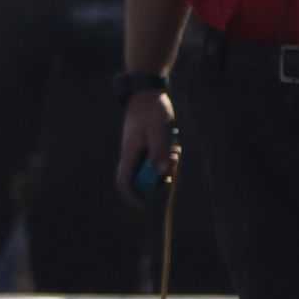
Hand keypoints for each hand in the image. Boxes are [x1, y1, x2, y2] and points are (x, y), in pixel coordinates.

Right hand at [115, 89, 172, 207]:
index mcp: (129, 154)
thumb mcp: (159, 131)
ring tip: (175, 152)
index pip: (124, 183)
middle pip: (140, 179)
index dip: (132, 197)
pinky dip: (165, 156)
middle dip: (156, 181)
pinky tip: (174, 145)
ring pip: (149, 168)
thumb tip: (164, 174)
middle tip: (171, 172)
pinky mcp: (145, 143)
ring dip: (163, 167)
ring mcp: (137, 148)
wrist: (147, 91)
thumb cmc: (152, 110)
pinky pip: (154, 157)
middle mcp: (130, 154)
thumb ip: (160, 152)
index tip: (145, 206)